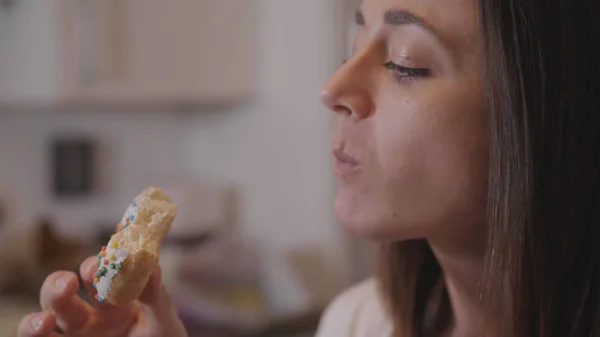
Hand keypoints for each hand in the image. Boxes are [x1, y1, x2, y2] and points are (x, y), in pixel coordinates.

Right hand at [17, 256, 187, 336]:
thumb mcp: (162, 320)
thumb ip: (155, 294)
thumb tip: (150, 261)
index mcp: (113, 301)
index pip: (95, 276)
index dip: (94, 266)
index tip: (101, 263)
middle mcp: (89, 318)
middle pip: (62, 294)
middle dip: (59, 284)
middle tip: (68, 283)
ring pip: (44, 321)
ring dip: (38, 317)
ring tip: (45, 319)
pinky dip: (33, 335)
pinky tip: (42, 328)